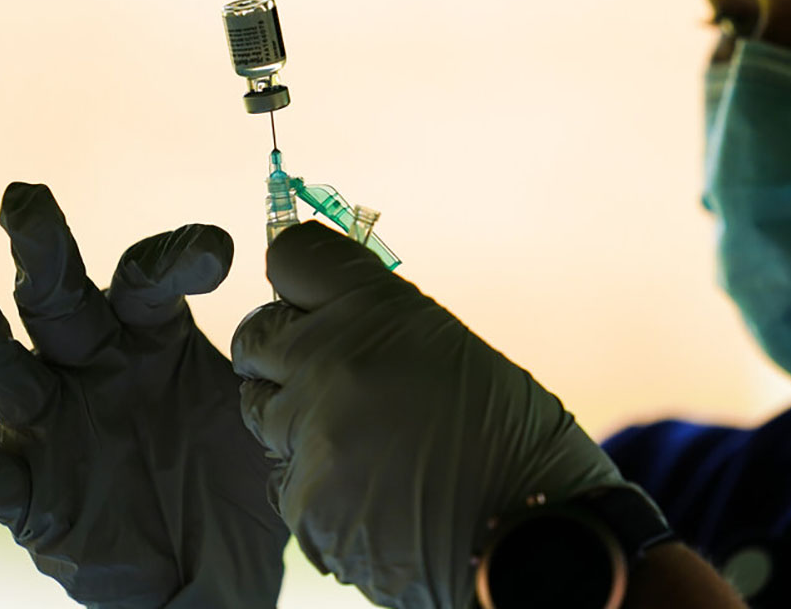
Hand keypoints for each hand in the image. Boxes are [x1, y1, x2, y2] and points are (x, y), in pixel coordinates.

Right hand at [0, 183, 288, 607]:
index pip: (148, 277)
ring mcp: (54, 426)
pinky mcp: (29, 493)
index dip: (176, 257)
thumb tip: (323, 299)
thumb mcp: (269, 409)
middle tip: (25, 199)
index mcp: (152, 336)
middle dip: (42, 250)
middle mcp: (92, 366)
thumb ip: (280, 356)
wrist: (220, 573)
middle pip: (57, 297)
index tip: (218, 255)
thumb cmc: (240, 477)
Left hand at [232, 222, 641, 608]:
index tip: (308, 300)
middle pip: (256, 335)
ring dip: (297, 419)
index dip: (298, 281)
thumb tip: (318, 309)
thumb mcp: (448, 347)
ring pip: (261, 409)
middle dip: (281, 352)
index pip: (291, 259)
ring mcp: (311, 434)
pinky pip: (284, 476)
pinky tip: (371, 491)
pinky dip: (317, 483)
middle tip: (323, 375)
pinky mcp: (303, 500)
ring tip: (363, 440)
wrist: (534, 531)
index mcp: (376, 309)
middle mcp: (331, 361)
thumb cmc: (509, 437)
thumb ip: (374, 322)